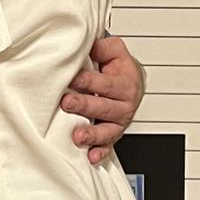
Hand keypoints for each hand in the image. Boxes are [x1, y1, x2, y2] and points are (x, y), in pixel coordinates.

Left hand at [63, 35, 145, 165]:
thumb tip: (87, 42)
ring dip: (92, 134)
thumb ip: (102, 47)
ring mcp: (119, 121)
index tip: (73, 79)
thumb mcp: (114, 50)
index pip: (106, 82)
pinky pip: (108, 146)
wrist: (132, 82)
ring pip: (107, 130)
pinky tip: (91, 156)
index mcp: (125, 82)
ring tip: (78, 135)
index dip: (89, 81)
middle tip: (67, 103)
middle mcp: (124, 103)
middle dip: (85, 106)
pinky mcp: (113, 134)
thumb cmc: (119, 67)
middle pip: (105, 107)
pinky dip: (100, 152)